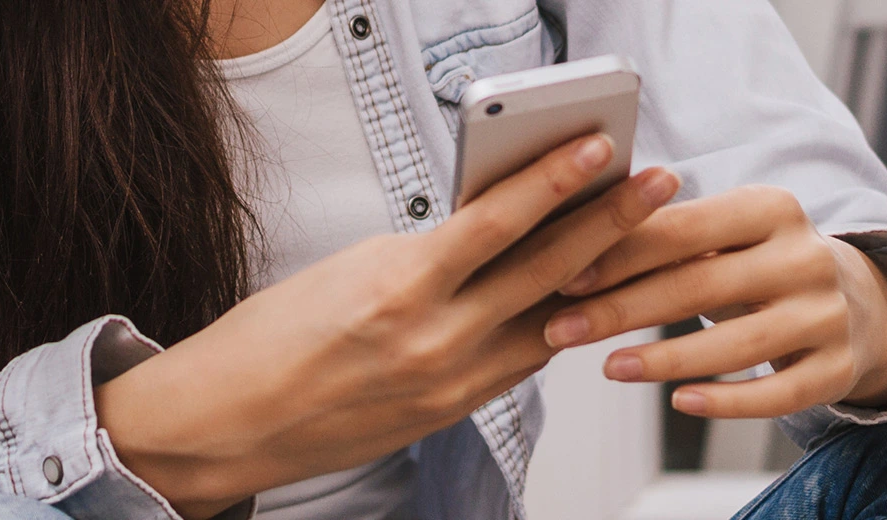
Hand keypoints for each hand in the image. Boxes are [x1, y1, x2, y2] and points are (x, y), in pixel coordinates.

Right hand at [95, 136, 681, 516]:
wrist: (229, 423)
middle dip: (609, 221)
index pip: (497, 221)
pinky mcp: (451, 412)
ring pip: (549, 321)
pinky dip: (553, 323)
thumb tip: (493, 223)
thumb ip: (429, 251)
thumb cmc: (271, 338)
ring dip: (599, 277)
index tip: (599, 145)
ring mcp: (449, 382)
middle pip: (545, 271)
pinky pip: (520, 361)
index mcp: (398, 286)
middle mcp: (433, 338)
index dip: (556, 180)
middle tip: (657, 184)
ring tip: (639, 240)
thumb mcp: (350, 267)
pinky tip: (582, 295)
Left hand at [544, 180, 886, 418]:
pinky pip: (775, 394)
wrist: (860, 304)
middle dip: (623, 308)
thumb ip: (666, 233)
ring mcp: (827, 315)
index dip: (622, 252)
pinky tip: (678, 403)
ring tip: (608, 368)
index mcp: (772, 209)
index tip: (564, 275)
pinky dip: (726, 401)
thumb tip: (568, 236)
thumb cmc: (759, 264)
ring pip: (736, 345)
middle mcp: (805, 257)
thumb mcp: (727, 235)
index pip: (686, 228)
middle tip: (561, 329)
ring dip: (664, 360)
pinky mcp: (837, 368)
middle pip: (701, 286)